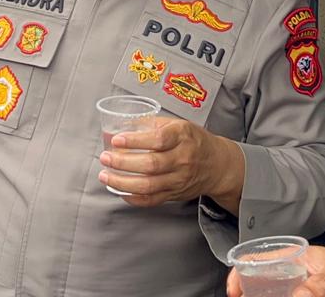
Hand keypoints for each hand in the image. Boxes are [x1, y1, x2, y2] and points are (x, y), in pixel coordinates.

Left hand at [97, 117, 243, 209]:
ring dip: (122, 182)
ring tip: (105, 175)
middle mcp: (183, 159)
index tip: (117, 140)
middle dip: (123, 163)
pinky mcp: (175, 194)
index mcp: (183, 137)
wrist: (218, 165)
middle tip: (105, 158)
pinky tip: (120, 190)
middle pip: (150, 165)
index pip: (158, 139)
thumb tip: (124, 124)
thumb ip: (154, 124)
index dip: (135, 141)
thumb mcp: (180, 125)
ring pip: (148, 186)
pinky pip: (151, 200)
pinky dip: (133, 198)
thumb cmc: (195, 141)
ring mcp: (179, 179)